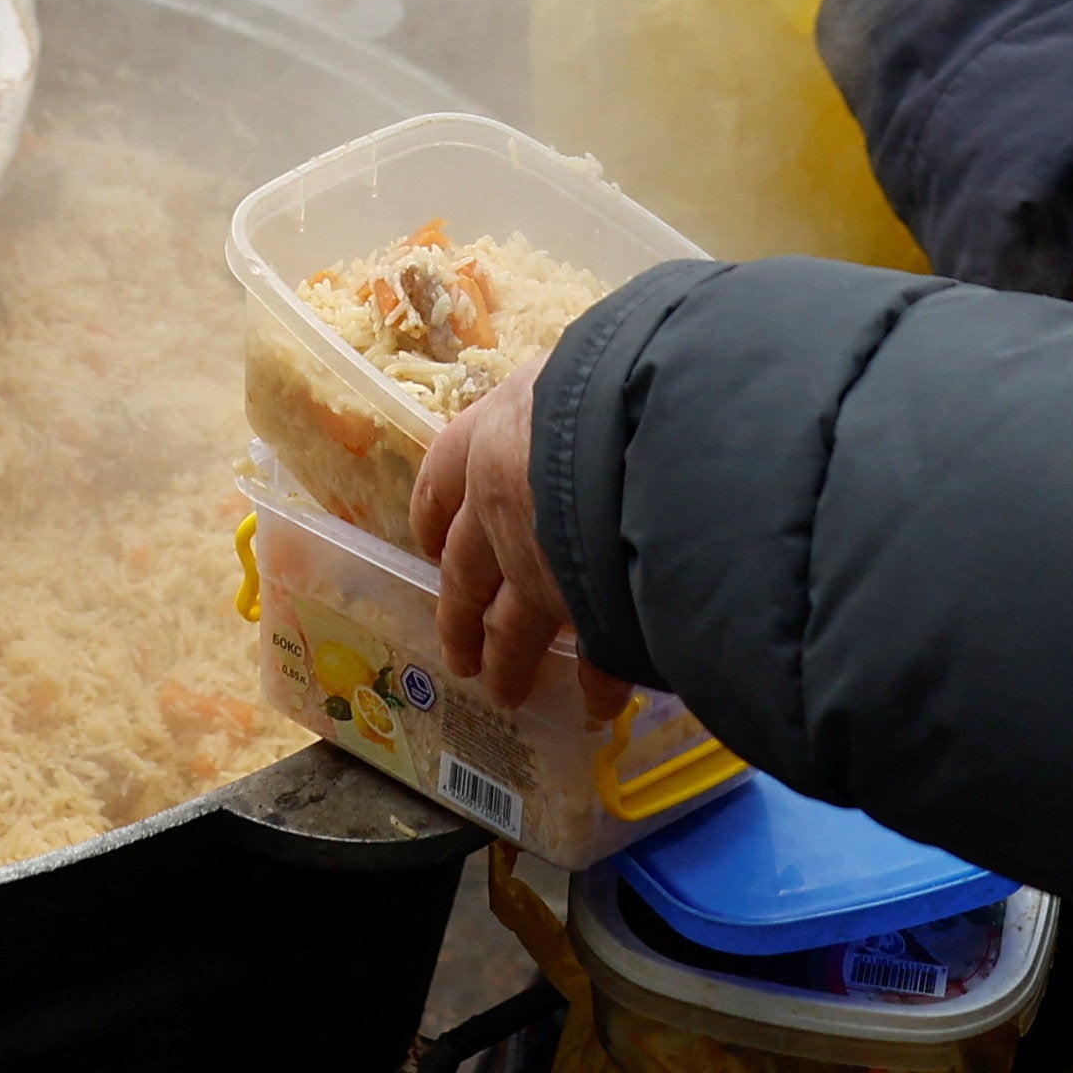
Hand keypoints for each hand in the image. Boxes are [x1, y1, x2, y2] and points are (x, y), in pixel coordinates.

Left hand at [413, 368, 621, 712]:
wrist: (643, 431)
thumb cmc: (617, 377)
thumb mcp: (581, 370)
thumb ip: (573, 398)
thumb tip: (597, 387)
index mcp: (492, 437)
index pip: (445, 476)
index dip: (434, 513)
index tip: (429, 545)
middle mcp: (500, 507)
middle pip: (466, 570)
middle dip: (461, 613)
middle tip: (459, 649)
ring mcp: (536, 566)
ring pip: (509, 627)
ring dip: (507, 662)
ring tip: (504, 690)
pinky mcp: (583, 607)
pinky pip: (590, 653)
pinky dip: (596, 680)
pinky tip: (602, 702)